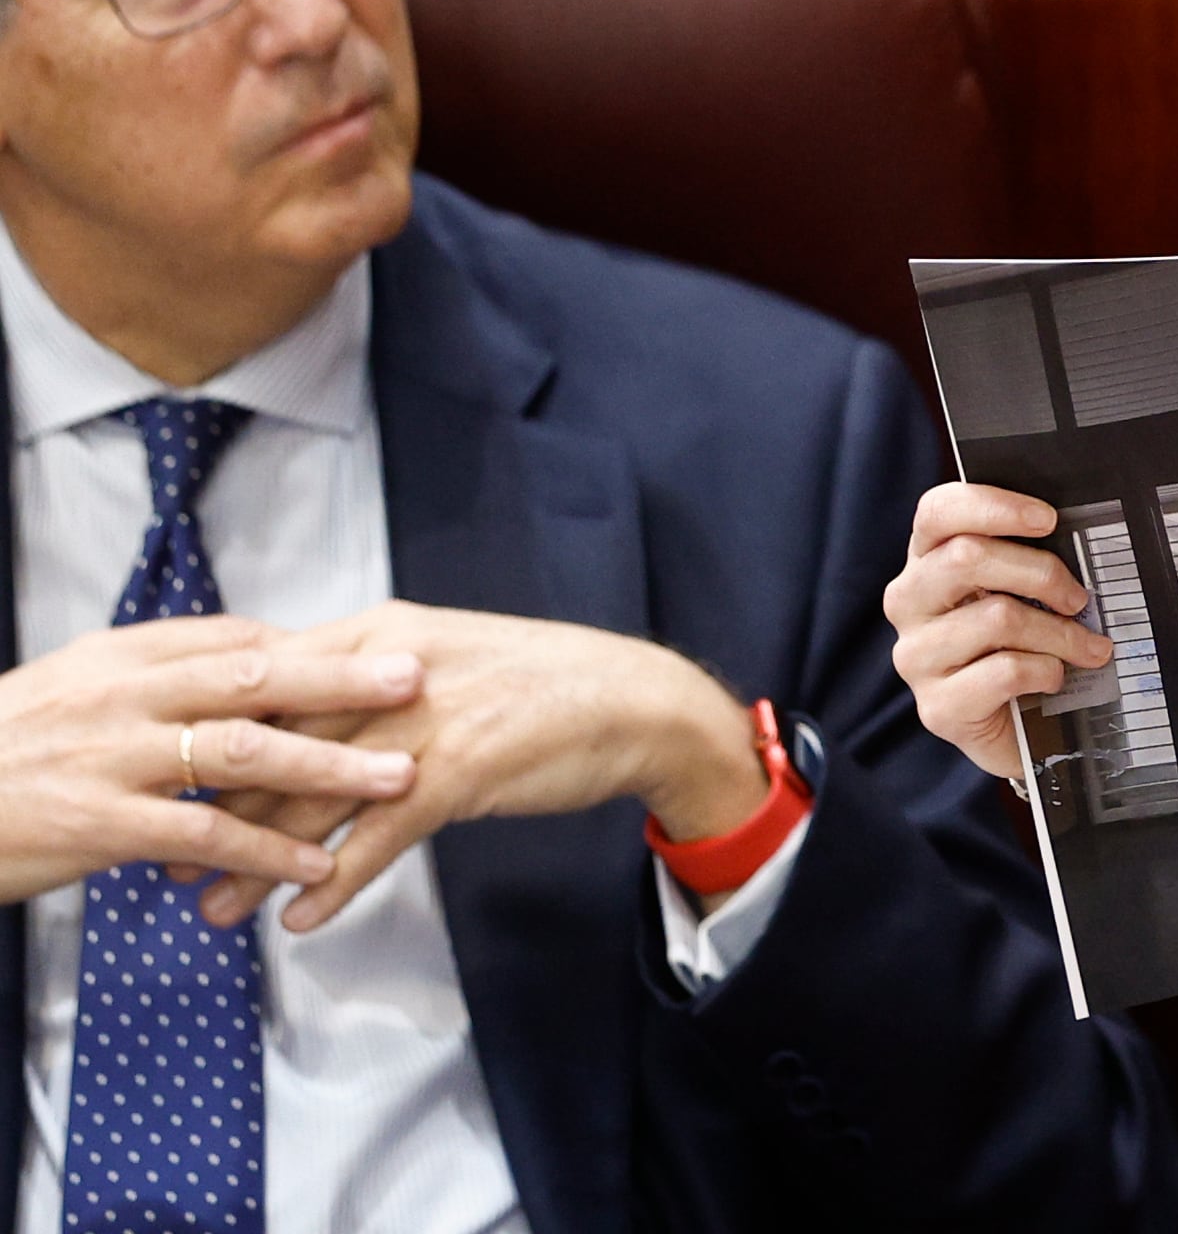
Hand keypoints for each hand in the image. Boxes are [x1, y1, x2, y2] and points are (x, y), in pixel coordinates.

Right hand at [0, 618, 420, 907]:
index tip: (381, 645)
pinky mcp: (99, 825)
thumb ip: (157, 672)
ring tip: (399, 778)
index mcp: (121, 659)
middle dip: (345, 682)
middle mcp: (125, 698)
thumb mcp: (75, 687)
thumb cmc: (5, 751)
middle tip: (419, 683)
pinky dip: (267, 850)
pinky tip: (316, 865)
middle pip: (256, 680)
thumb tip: (251, 655)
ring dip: (330, 767)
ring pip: (244, 753)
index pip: (236, 639)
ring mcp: (114, 760)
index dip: (313, 646)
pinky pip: (202, 835)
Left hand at [207, 604, 762, 930]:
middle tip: (161, 863)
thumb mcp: (445, 661)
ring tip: (213, 911)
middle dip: (214, 810)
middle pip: (277, 745)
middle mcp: (391, 671)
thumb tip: (301, 718)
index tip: (163, 779)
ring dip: (257, 863)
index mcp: (380, 636)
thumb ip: (372, 681)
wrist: (638, 702)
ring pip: (315, 798)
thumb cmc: (541, 684)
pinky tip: (303, 921)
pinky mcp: (460, 770)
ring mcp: (424, 720)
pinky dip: (336, 882)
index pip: (270, 682)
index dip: (211, 735)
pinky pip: (379, 837)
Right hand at [885, 485, 1112, 780]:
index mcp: (927, 561)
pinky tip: (1054, 678)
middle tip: (1079, 597)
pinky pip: (1004, 671)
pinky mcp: (938, 706)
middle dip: (1040, 572)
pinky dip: (1045, 670)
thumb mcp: (1021, 592)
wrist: (1020, 731)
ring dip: (1059, 632)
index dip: (993, 506)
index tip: (1047, 519)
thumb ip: (1030, 557)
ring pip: (996, 617)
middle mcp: (909, 603)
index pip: (938, 511)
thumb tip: (1079, 535)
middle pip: (966, 557)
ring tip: (1088, 647)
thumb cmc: (1022, 644)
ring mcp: (916, 657)